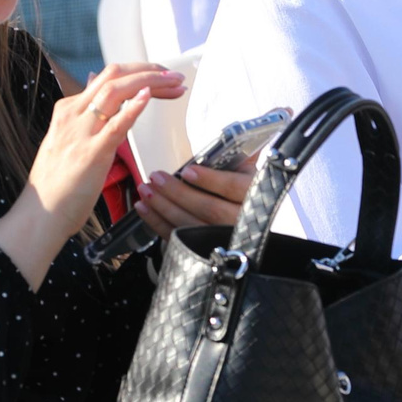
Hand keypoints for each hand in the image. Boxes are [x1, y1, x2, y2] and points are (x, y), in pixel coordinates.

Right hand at [29, 63, 184, 233]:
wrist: (39, 215)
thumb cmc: (55, 184)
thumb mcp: (65, 138)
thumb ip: (83, 111)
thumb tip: (92, 81)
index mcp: (69, 110)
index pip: (107, 78)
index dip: (139, 72)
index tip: (161, 77)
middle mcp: (74, 115)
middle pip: (114, 76)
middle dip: (148, 70)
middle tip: (174, 76)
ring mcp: (82, 133)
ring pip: (116, 91)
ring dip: (150, 82)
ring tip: (173, 83)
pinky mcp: (92, 154)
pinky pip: (115, 125)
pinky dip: (134, 107)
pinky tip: (149, 96)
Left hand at [134, 159, 254, 241]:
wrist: (254, 222)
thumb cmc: (248, 188)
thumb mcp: (251, 171)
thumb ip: (236, 161)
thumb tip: (212, 151)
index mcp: (257, 196)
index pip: (233, 188)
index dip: (210, 180)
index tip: (188, 171)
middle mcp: (243, 222)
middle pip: (209, 209)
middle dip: (178, 193)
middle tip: (156, 177)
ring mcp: (224, 240)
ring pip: (191, 226)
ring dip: (163, 208)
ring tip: (146, 190)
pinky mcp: (204, 250)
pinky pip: (179, 239)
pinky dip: (158, 224)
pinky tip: (144, 209)